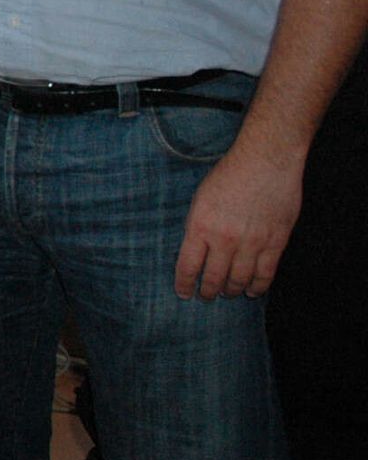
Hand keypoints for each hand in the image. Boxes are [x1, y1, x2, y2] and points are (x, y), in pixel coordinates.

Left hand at [173, 145, 301, 299]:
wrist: (266, 161)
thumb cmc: (229, 175)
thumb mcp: (200, 199)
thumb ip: (197, 226)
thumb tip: (196, 250)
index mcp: (201, 226)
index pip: (188, 266)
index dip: (185, 284)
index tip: (183, 294)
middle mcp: (225, 239)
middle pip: (214, 278)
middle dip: (208, 291)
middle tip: (206, 297)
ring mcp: (252, 243)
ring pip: (239, 280)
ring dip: (231, 291)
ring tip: (227, 294)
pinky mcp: (275, 242)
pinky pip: (265, 274)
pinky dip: (257, 286)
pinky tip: (251, 291)